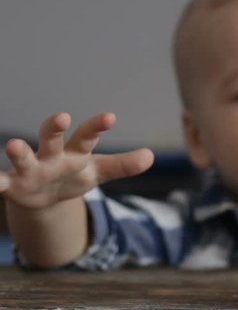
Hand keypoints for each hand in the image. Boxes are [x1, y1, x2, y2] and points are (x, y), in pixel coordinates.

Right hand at [0, 112, 153, 209]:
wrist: (45, 195)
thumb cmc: (74, 175)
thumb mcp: (100, 171)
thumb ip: (123, 165)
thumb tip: (150, 156)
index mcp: (75, 151)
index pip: (88, 136)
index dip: (98, 127)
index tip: (111, 117)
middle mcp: (51, 155)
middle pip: (53, 137)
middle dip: (55, 126)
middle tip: (62, 116)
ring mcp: (30, 168)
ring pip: (23, 156)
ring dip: (18, 151)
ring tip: (13, 144)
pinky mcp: (13, 185)